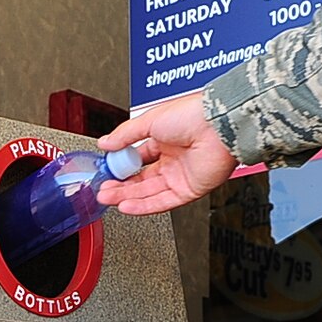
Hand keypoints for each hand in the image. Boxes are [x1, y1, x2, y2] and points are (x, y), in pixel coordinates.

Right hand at [95, 93, 238, 215]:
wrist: (218, 125)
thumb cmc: (193, 114)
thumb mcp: (149, 120)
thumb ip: (125, 135)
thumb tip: (105, 143)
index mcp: (165, 140)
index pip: (137, 158)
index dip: (121, 166)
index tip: (106, 170)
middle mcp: (173, 159)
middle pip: (141, 179)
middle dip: (120, 186)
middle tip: (103, 189)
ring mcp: (181, 175)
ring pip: (148, 192)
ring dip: (127, 197)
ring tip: (108, 198)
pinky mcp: (189, 190)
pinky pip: (163, 202)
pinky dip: (144, 206)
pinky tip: (126, 206)